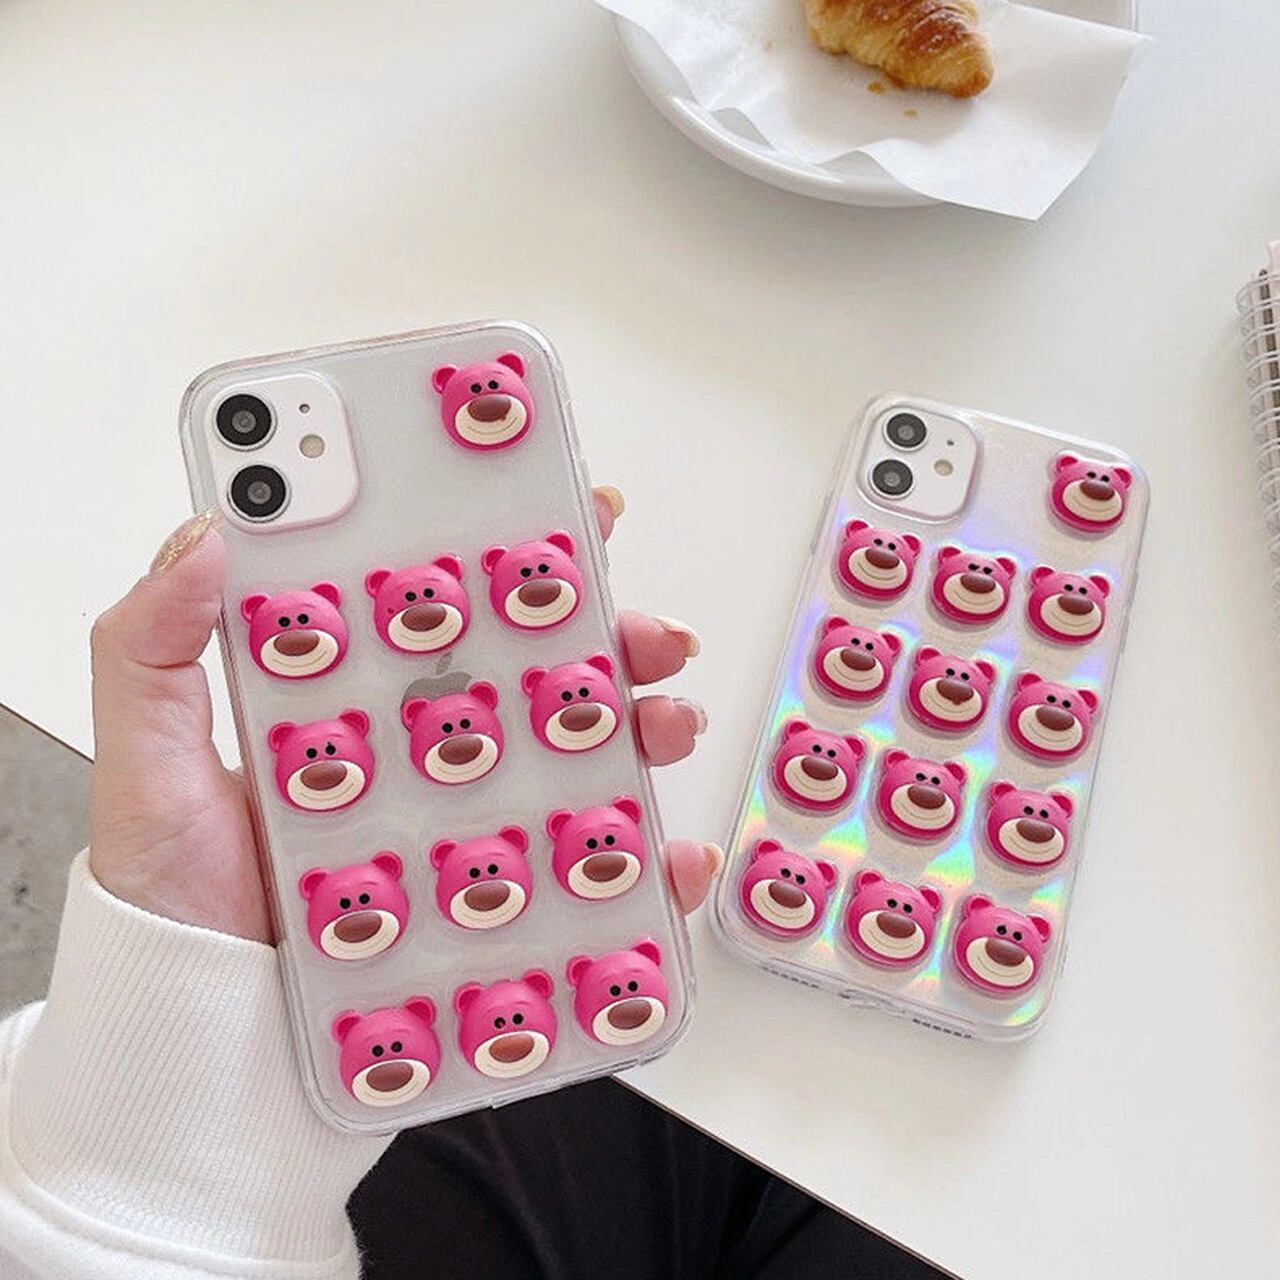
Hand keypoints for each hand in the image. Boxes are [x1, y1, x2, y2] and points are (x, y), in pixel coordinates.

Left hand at [88, 489, 719, 942]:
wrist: (209, 1034)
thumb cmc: (179, 897)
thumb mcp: (148, 760)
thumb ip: (154, 645)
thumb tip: (206, 535)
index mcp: (360, 695)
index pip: (446, 598)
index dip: (508, 545)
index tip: (558, 504)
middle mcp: (430, 747)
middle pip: (541, 667)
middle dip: (610, 633)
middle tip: (641, 627)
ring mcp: (475, 820)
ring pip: (586, 754)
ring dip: (645, 727)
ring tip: (665, 723)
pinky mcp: (505, 899)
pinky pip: (595, 873)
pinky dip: (648, 863)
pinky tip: (666, 856)